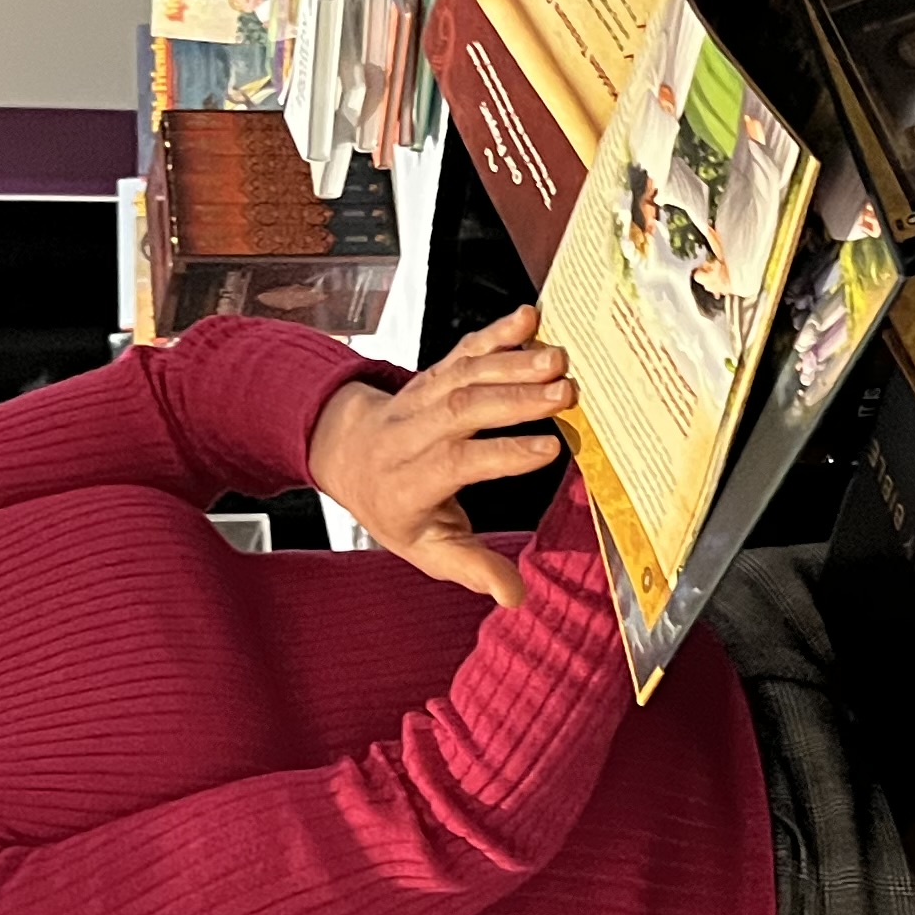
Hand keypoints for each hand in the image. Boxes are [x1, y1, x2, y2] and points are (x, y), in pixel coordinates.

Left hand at [307, 306, 573, 606]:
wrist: (347, 453)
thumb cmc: (394, 506)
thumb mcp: (425, 549)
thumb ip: (472, 569)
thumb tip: (516, 597)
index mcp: (409, 483)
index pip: (456, 463)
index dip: (502, 454)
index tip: (550, 448)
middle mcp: (412, 434)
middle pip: (462, 409)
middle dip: (515, 400)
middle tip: (566, 394)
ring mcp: (421, 397)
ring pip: (464, 374)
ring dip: (513, 362)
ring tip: (559, 359)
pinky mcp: (434, 372)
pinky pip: (462, 349)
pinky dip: (496, 332)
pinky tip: (528, 317)